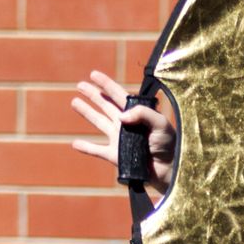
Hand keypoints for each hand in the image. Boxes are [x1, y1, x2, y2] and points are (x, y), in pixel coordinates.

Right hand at [69, 70, 174, 199]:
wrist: (169, 169)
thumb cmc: (169, 145)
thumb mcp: (160, 124)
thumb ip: (143, 113)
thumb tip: (121, 116)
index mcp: (137, 114)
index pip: (119, 95)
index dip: (106, 84)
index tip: (93, 74)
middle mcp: (125, 124)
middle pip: (106, 105)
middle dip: (93, 95)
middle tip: (80, 85)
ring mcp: (119, 139)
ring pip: (99, 122)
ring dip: (87, 112)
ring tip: (74, 102)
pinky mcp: (115, 156)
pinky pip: (97, 151)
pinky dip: (86, 148)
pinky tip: (75, 143)